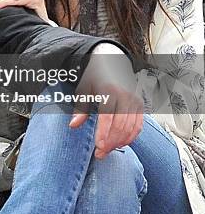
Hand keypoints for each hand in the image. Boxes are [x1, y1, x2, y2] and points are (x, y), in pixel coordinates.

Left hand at [69, 44, 142, 158]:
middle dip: (111, 142)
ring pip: (130, 127)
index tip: (99, 147)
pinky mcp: (140, 105)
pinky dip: (131, 136)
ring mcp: (134, 100)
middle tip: (100, 154)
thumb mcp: (84, 89)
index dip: (104, 133)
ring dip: (120, 142)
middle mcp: (124, 96)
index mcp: (109, 91)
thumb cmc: (94, 75)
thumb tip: (73, 126)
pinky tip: (121, 144)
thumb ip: (81, 109)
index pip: (108, 117)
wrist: (110, 59)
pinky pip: (138, 125)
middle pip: (120, 125)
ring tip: (108, 151)